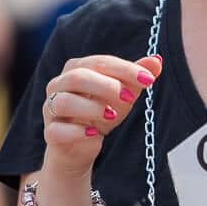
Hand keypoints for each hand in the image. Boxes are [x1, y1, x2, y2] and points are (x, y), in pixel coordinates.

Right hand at [41, 54, 163, 179]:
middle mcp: (59, 84)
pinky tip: (94, 133)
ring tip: (112, 115)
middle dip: (107, 86)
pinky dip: (77, 131)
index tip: (148, 79)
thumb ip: (137, 76)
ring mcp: (50, 108)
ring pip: (63, 102)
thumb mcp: (123, 93)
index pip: (100, 62)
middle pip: (78, 77)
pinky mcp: (50, 132)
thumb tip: (156, 60)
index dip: (125, 69)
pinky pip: (57, 129)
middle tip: (130, 97)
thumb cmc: (102, 112)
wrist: (82, 145)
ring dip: (92, 108)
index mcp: (76, 68)